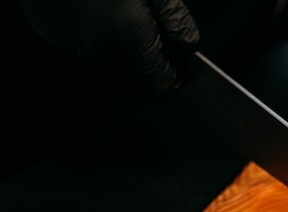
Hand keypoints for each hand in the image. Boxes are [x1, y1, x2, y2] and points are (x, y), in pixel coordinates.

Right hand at [18, 0, 199, 92]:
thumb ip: (173, 17)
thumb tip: (189, 45)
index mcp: (129, 29)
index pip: (160, 77)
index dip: (173, 72)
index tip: (178, 62)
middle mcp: (98, 44)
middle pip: (134, 73)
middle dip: (147, 59)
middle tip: (150, 29)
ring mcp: (70, 40)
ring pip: (107, 62)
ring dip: (119, 49)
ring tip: (119, 14)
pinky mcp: (49, 32)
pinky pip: (80, 46)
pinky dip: (92, 37)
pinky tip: (93, 9)